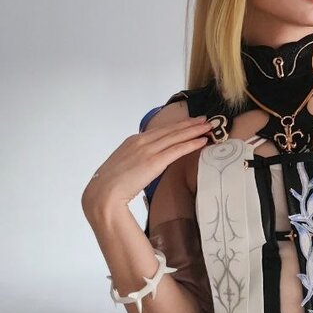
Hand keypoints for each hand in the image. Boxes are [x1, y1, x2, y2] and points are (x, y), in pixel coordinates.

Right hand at [81, 116, 211, 216]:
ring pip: (176, 136)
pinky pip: (177, 149)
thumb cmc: (108, 185)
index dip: (176, 126)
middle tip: (205, 119)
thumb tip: (142, 166)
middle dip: (189, 124)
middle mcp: (141, 141)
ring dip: (194, 130)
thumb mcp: (122, 166)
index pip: (159, 131)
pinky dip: (191, 143)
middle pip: (170, 130)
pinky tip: (202, 141)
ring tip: (209, 126)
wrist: (103, 193)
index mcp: (132, 141)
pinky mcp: (154, 162)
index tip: (189, 122)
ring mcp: (148, 150)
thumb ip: (134, 161)